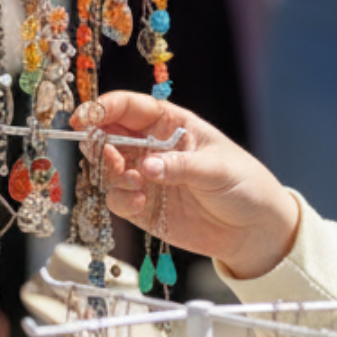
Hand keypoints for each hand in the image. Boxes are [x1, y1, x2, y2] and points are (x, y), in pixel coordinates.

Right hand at [70, 93, 300, 280]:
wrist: (253, 229)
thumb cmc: (244, 185)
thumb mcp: (217, 170)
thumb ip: (181, 167)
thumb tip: (146, 167)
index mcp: (172, 125)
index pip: (130, 107)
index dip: (103, 108)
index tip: (83, 118)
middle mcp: (153, 147)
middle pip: (109, 136)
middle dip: (100, 144)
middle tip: (111, 158)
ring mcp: (146, 176)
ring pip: (107, 168)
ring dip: (111, 174)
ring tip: (136, 184)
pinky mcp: (143, 205)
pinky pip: (116, 199)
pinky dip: (120, 200)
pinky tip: (140, 203)